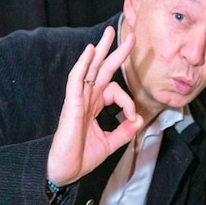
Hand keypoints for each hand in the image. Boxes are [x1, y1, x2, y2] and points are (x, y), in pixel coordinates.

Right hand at [47, 27, 143, 186]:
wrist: (67, 170)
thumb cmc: (82, 157)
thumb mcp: (110, 144)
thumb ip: (123, 132)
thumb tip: (138, 120)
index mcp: (94, 106)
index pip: (115, 91)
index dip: (128, 101)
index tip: (133, 118)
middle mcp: (86, 99)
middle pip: (102, 70)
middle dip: (115, 52)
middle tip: (129, 36)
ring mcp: (77, 100)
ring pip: (89, 69)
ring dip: (100, 50)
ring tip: (108, 34)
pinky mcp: (71, 105)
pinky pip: (76, 80)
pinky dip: (83, 65)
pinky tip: (90, 51)